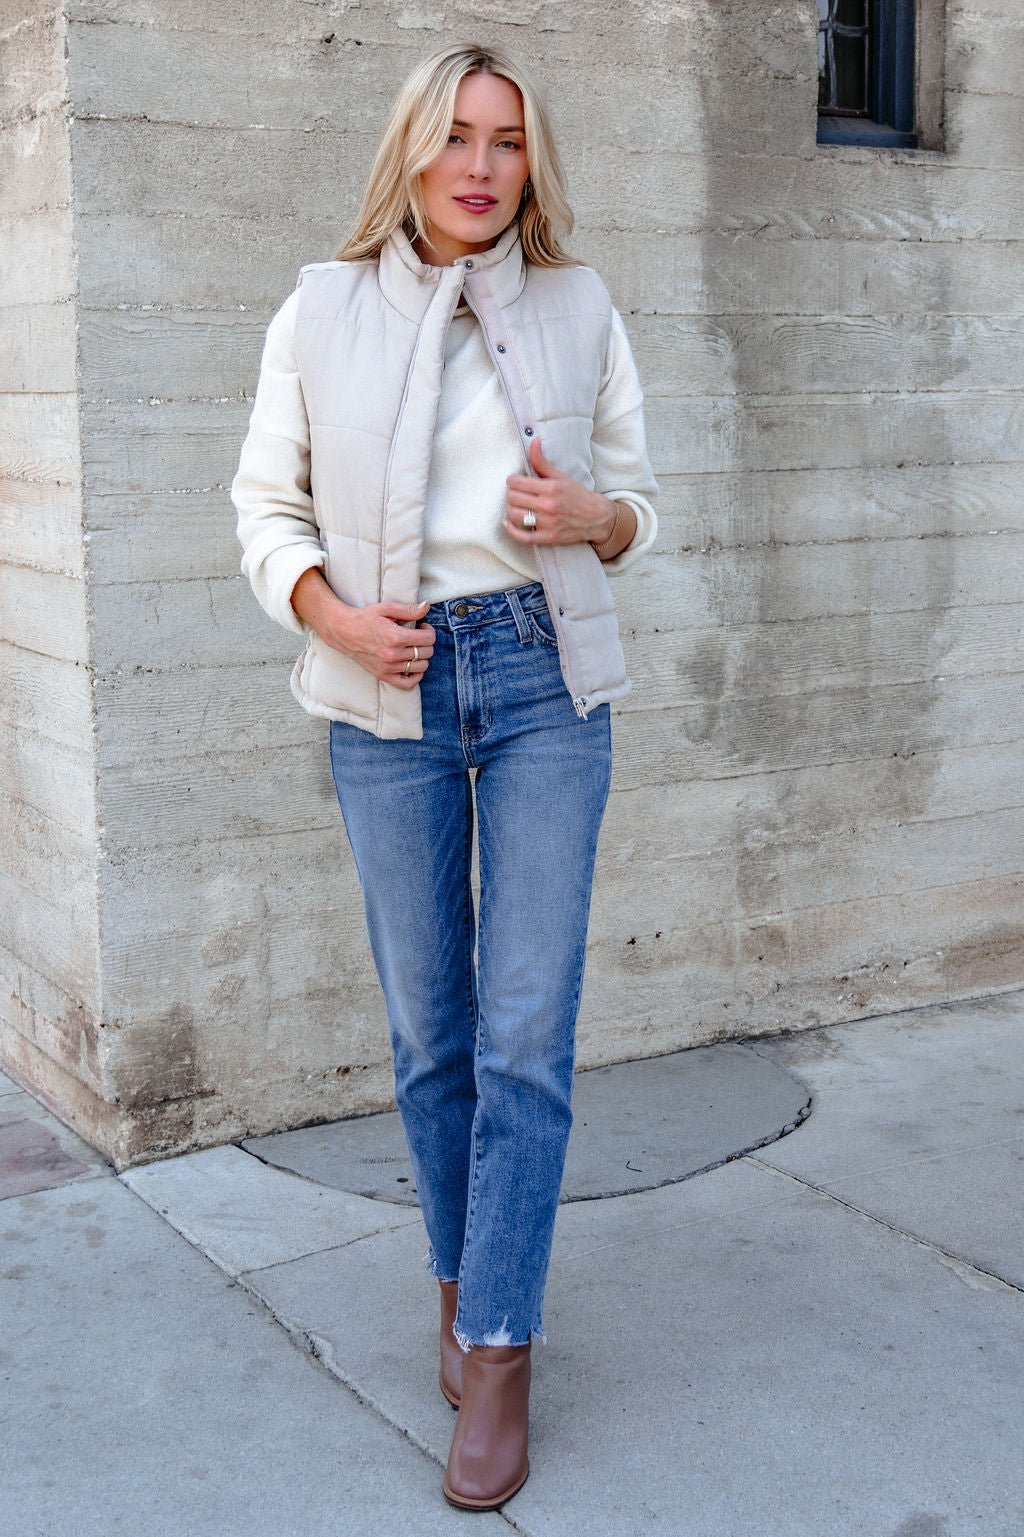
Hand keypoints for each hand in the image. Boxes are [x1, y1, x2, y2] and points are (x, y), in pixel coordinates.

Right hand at [291, 570, 434, 688]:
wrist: (343, 631)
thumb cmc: (365, 618)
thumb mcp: (386, 608)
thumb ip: (409, 610)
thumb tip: (427, 607)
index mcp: (396, 637)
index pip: (428, 638)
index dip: (429, 630)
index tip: (422, 626)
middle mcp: (393, 655)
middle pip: (427, 652)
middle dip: (426, 642)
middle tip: (417, 635)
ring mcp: (388, 667)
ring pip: (421, 666)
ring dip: (421, 656)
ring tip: (413, 648)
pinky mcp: (383, 675)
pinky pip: (408, 684)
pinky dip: (415, 675)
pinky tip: (412, 665)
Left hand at [505, 437, 616, 546]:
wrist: (596, 517)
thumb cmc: (577, 495)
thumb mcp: (560, 476)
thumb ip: (542, 461)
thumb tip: (533, 442)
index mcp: (550, 488)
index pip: (516, 482)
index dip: (512, 481)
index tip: (515, 482)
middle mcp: (548, 505)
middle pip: (512, 498)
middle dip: (511, 494)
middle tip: (517, 494)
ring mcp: (547, 523)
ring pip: (514, 515)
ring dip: (511, 510)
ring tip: (517, 506)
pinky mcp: (548, 537)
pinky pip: (522, 537)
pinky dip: (511, 530)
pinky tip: (508, 523)